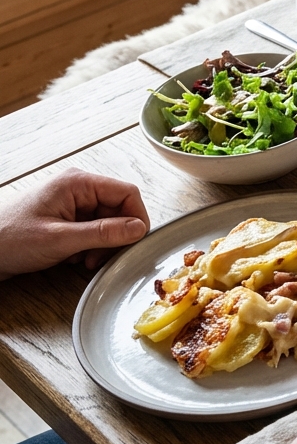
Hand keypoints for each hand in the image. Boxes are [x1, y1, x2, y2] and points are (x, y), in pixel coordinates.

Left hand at [0, 169, 148, 279]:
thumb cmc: (9, 239)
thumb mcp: (60, 239)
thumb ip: (103, 233)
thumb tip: (138, 229)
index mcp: (77, 183)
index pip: (127, 193)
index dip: (137, 217)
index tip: (135, 241)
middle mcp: (78, 189)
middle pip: (119, 209)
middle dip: (116, 236)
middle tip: (101, 257)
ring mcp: (72, 203)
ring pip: (109, 222)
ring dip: (103, 245)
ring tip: (84, 260)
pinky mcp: (67, 218)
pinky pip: (94, 230)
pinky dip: (91, 246)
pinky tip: (75, 258)